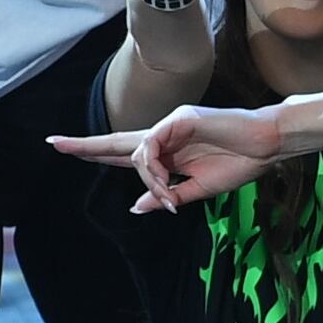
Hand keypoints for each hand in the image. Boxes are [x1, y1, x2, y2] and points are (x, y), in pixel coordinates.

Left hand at [54, 102, 287, 211]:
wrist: (267, 148)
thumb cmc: (238, 164)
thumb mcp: (196, 190)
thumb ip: (166, 195)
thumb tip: (137, 205)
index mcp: (166, 151)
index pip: (122, 152)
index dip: (96, 152)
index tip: (67, 150)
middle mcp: (163, 134)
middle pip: (116, 141)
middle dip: (85, 145)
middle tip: (54, 143)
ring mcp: (170, 123)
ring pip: (138, 153)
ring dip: (150, 181)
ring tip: (170, 195)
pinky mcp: (180, 118)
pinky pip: (153, 145)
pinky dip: (156, 168)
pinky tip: (169, 180)